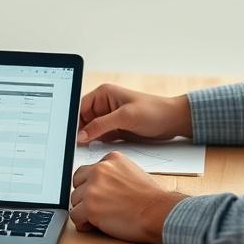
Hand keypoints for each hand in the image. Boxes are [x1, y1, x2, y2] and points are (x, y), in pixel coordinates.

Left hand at [70, 152, 185, 243]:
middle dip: (85, 197)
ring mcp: (93, 188)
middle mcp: (99, 170)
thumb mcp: (132, 173)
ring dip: (85, 211)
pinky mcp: (90, 207)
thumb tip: (100, 184)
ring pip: (75, 201)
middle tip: (100, 207)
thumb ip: (113, 174)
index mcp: (111, 159)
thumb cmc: (152, 199)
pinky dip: (84, 224)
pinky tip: (97, 225)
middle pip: (78, 184)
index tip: (100, 196)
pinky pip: (75, 216)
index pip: (88, 171)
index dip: (92, 186)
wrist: (159, 213)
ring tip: (103, 217)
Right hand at [76, 84, 191, 144]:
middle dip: (81, 132)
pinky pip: (100, 137)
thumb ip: (101, 126)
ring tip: (86, 148)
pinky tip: (96, 149)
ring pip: (90, 130)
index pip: (80, 108)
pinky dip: (98, 144)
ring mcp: (109, 118)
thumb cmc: (154, 111)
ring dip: (89, 139)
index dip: (74, 121)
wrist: (174, 121)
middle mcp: (104, 105)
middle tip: (76, 146)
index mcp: (103, 94)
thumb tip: (81, 135)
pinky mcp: (115, 130)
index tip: (69, 135)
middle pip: (83, 120)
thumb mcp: (125, 117)